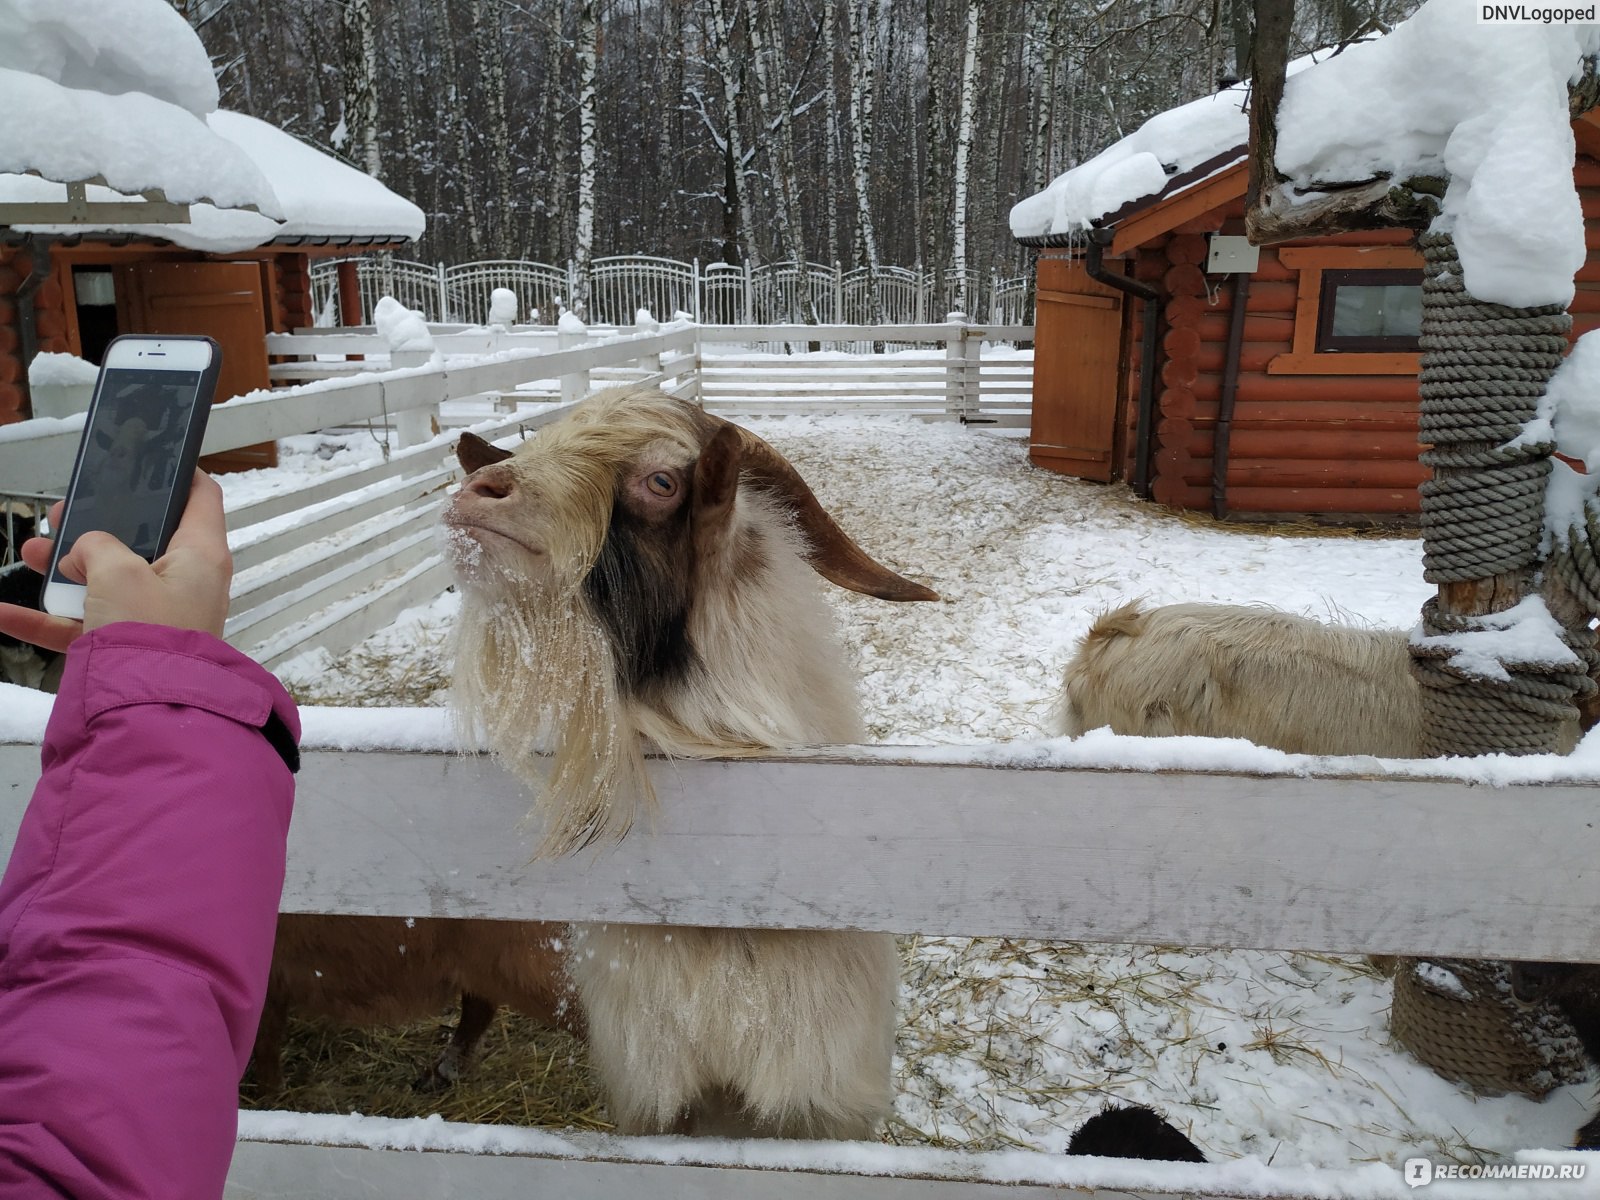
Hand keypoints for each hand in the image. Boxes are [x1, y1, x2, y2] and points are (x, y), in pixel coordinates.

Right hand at [0, 472, 232, 653]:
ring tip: (30, 553)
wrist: (146, 710)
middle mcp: (184, 582)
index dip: (177, 475)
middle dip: (96, 526)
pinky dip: (45, 618)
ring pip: (106, 580)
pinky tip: (4, 612)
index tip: (149, 462)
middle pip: (141, 539)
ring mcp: (155, 615)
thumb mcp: (118, 571)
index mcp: (200, 554)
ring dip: (64, 568)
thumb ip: (97, 546)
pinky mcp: (127, 644)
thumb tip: (85, 553)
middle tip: (62, 515)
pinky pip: (83, 623)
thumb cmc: (149, 632)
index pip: (200, 499)